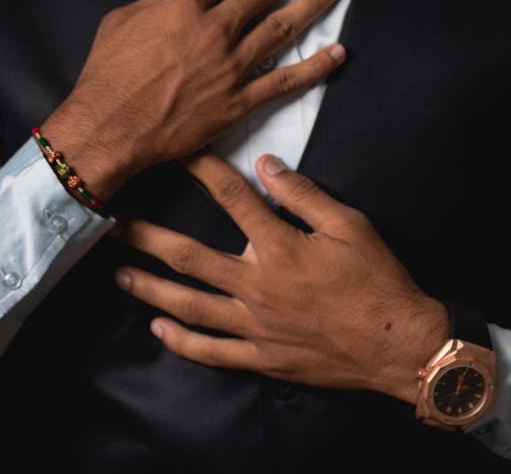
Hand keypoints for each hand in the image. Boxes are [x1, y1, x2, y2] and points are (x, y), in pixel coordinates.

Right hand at [42, 0, 345, 198]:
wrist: (108, 127)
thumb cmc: (108, 72)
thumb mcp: (125, 18)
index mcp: (186, 5)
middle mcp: (215, 30)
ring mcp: (230, 66)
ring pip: (283, 26)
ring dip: (315, 1)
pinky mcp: (238, 102)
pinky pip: (285, 82)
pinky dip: (315, 67)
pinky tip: (338, 52)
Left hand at [113, 152, 448, 402]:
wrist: (399, 344)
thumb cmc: (377, 279)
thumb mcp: (349, 224)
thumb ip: (303, 193)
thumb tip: (266, 162)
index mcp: (281, 248)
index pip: (232, 199)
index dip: (202, 170)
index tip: (175, 151)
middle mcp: (259, 287)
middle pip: (190, 258)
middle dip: (147, 238)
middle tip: (111, 224)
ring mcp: (256, 327)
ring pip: (191, 307)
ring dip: (151, 290)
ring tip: (119, 275)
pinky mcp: (263, 359)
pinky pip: (213, 352)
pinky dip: (182, 342)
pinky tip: (158, 329)